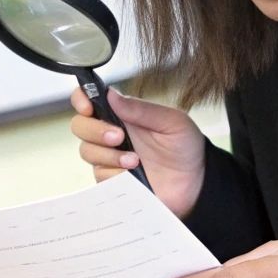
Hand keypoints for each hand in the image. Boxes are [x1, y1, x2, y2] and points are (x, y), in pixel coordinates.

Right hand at [68, 88, 207, 217]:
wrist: (197, 182)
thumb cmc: (185, 147)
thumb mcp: (171, 122)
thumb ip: (142, 109)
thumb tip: (111, 95)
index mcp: (122, 114)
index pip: (88, 99)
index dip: (80, 99)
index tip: (88, 107)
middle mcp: (110, 134)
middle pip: (80, 126)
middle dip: (95, 130)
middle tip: (119, 137)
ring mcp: (109, 158)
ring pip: (87, 152)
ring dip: (108, 156)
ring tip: (135, 161)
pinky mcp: (113, 181)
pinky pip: (99, 177)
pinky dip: (114, 175)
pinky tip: (134, 176)